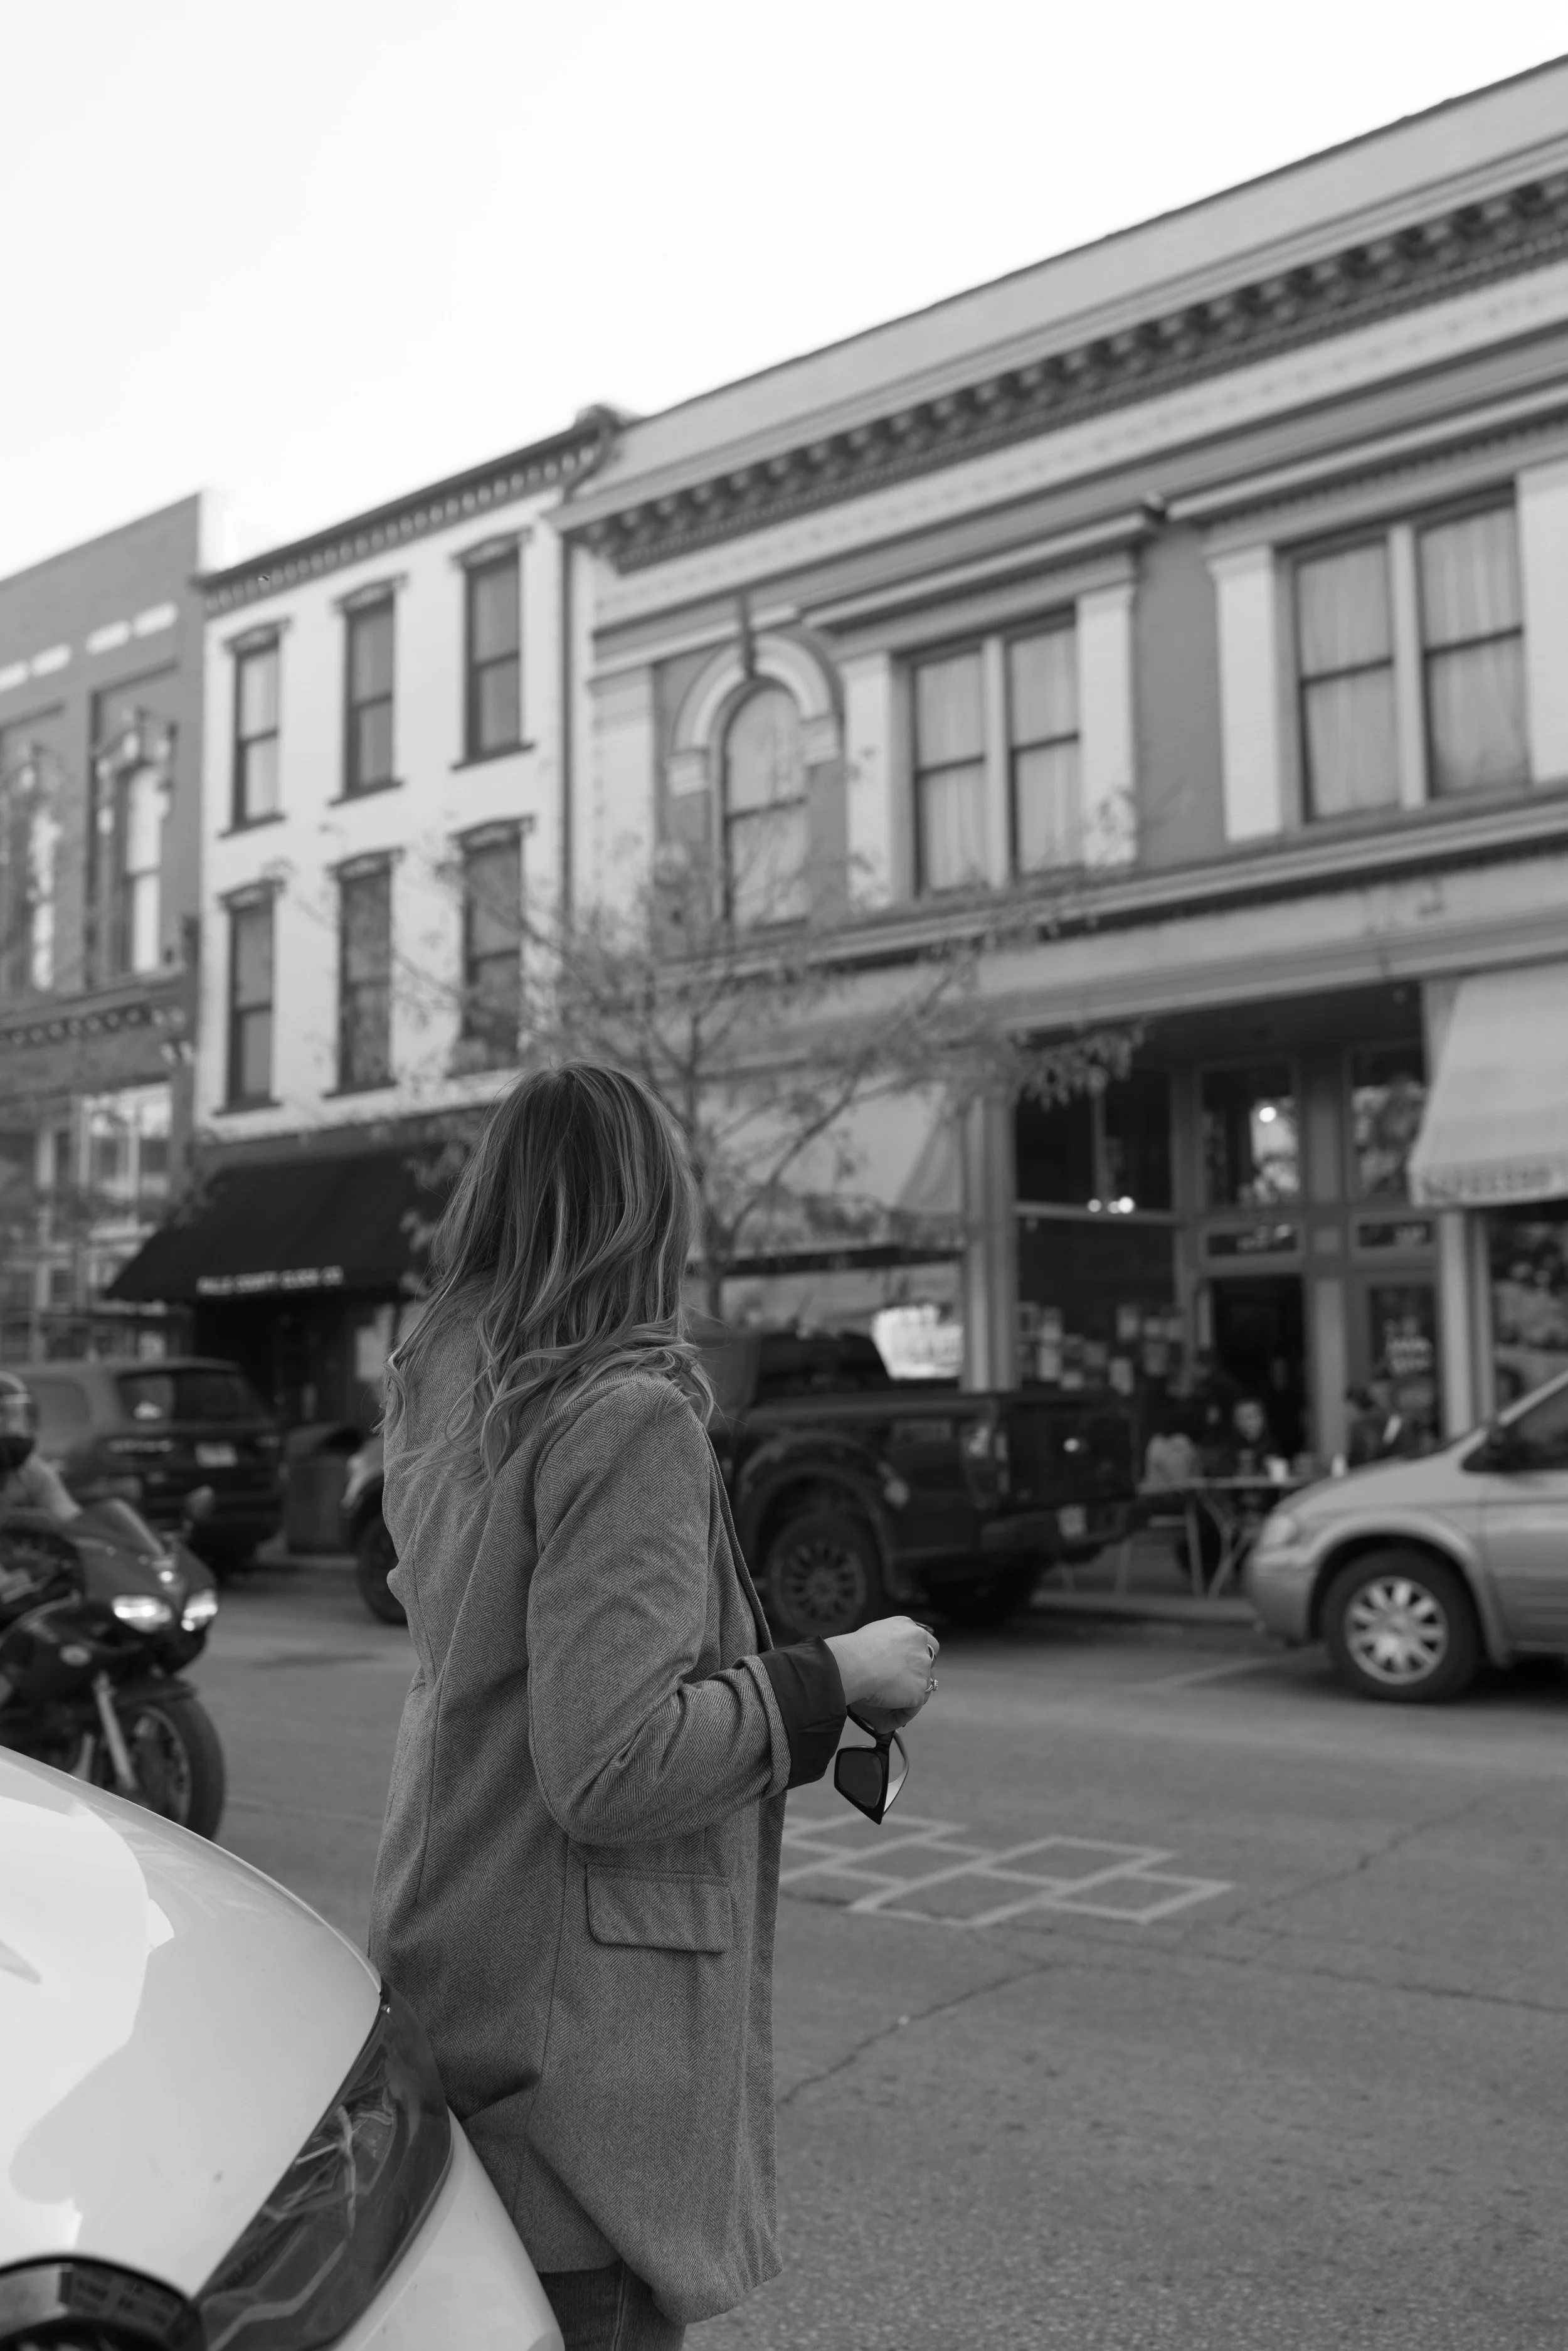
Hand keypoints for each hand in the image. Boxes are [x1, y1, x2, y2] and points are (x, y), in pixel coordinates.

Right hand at [824, 1615, 938, 1729]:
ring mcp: (922, 1669)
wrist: (853, 1664)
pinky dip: (898, 1717)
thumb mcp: (874, 1633)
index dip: (916, 1655)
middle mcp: (920, 1645)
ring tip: (889, 1710)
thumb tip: (883, 1658)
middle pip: (928, 1663)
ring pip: (922, 1687)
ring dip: (909, 1697)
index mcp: (909, 1628)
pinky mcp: (918, 1691)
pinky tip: (883, 1723)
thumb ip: (888, 1642)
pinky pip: (912, 1709)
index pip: (924, 1641)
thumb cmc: (853, 1650)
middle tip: (901, 1688)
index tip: (906, 1666)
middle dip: (918, 1674)